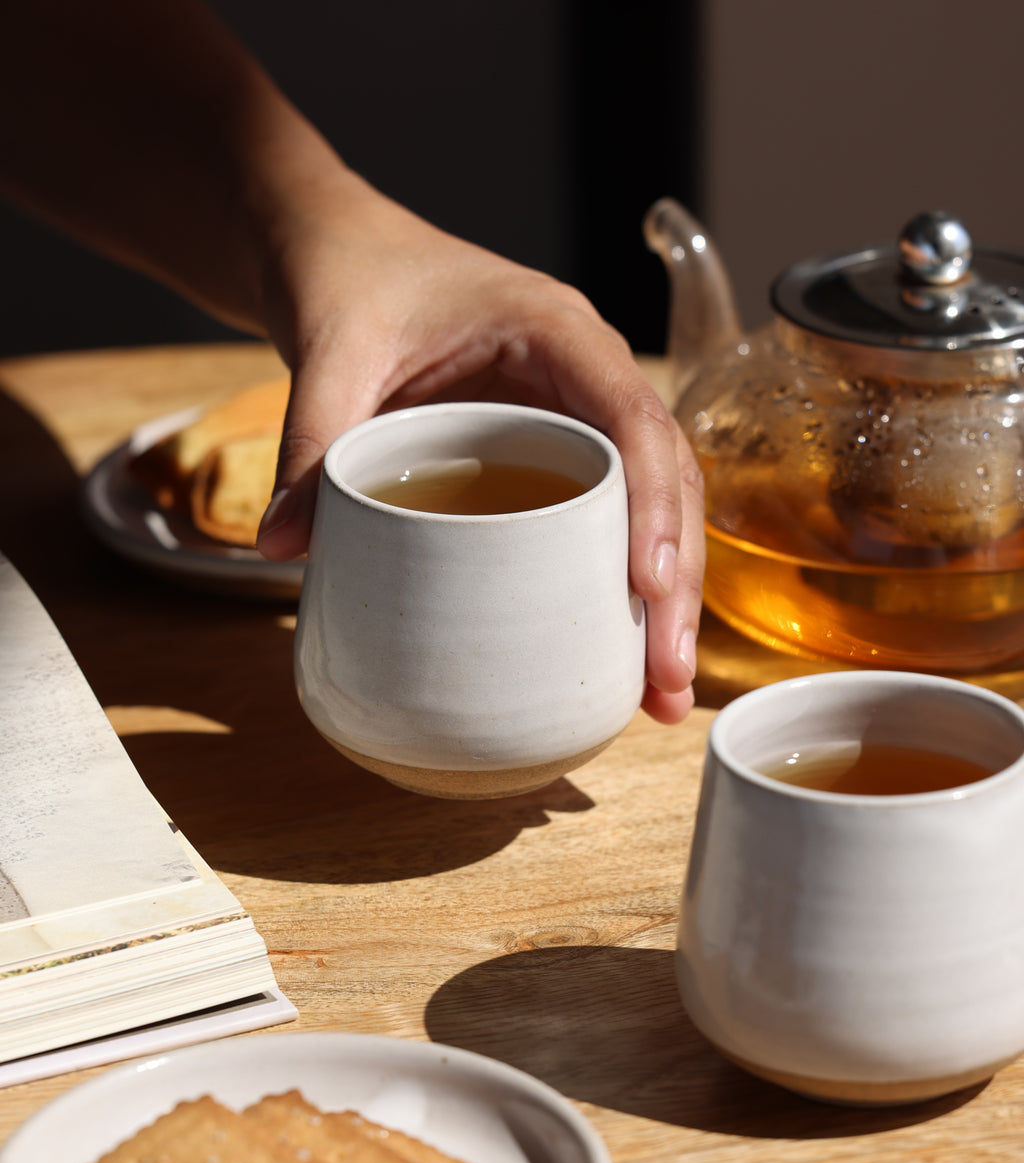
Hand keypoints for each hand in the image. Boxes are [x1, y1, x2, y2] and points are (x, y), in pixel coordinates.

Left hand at [255, 179, 702, 722]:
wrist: (342, 250)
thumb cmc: (352, 277)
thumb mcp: (329, 349)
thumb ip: (310, 440)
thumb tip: (283, 548)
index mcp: (557, 330)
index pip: (634, 416)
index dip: (654, 504)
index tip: (646, 587)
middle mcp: (588, 372)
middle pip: (666, 477)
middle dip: (675, 581)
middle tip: (665, 678)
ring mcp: (578, 413)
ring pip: (653, 504)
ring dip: (664, 597)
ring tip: (659, 693)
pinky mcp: (554, 450)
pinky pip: (607, 513)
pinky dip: (618, 581)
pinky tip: (619, 653)